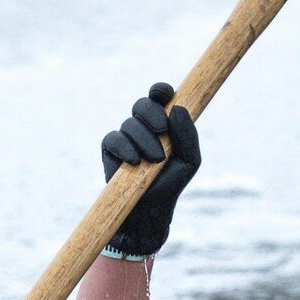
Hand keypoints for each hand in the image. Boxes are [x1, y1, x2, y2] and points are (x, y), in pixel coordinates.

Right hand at [102, 82, 200, 257]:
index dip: (160, 91)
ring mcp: (125, 136)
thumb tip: (178, 109)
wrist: (151, 208)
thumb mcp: (189, 161)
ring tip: (154, 160)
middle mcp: (142, 126)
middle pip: (141, 104)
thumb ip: (188, 135)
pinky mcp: (110, 149)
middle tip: (161, 130)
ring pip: (130, 123)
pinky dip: (125, 148)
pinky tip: (133, 161)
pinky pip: (113, 138)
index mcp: (163, 123)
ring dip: (144, 140)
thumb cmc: (172, 182)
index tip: (164, 94)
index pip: (159, 97)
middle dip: (152, 114)